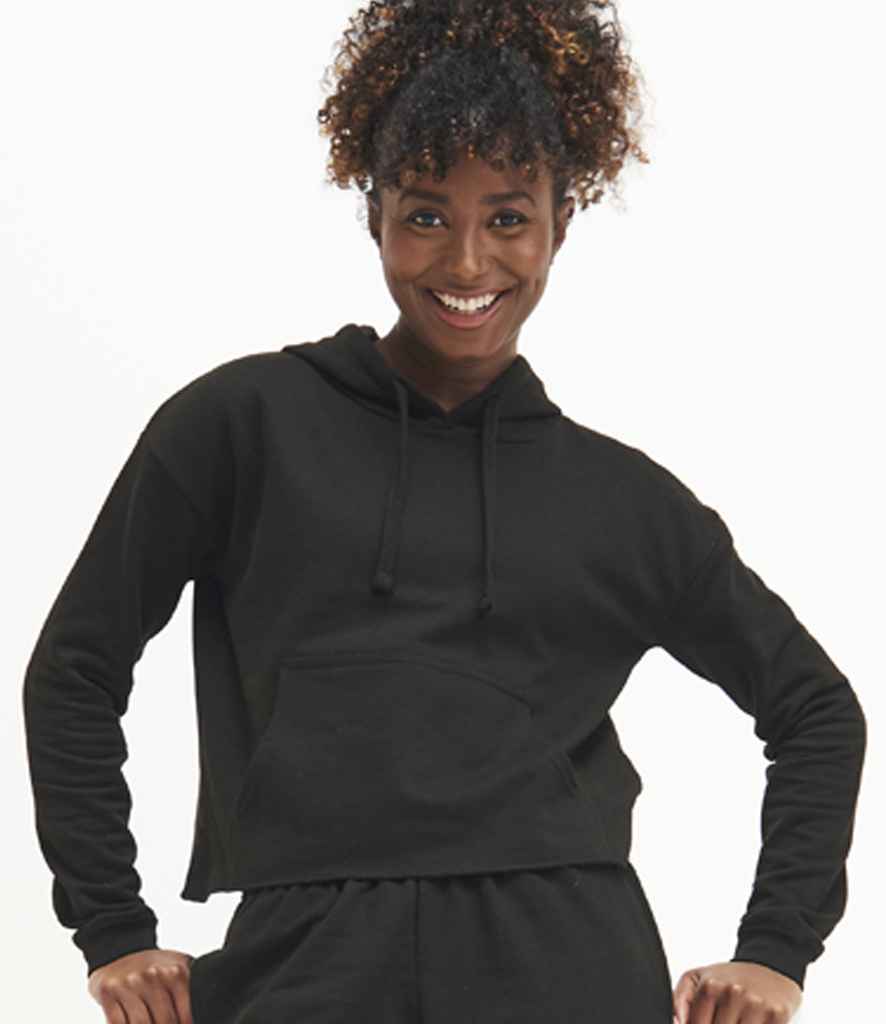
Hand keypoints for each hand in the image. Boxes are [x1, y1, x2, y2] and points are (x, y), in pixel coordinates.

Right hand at [88, 948, 195, 1023]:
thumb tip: (209, 1010)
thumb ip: (192, 986)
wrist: (121, 948)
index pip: (184, 1013)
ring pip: (140, 1023)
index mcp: (175, 973)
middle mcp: (152, 976)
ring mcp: (129, 984)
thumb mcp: (179, 968)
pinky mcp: (108, 991)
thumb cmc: (155, 965)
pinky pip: (117, 1022)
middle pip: (164, 1021)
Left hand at [672, 960, 802, 1022]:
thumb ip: (679, 1000)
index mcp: (711, 986)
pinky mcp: (778, 1016)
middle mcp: (734, 994)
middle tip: (724, 1017)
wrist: (769, 966)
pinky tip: (752, 1021)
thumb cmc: (729, 978)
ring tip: (736, 1019)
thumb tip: (675, 1022)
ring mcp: (757, 1006)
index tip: (707, 1021)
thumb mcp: (697, 979)